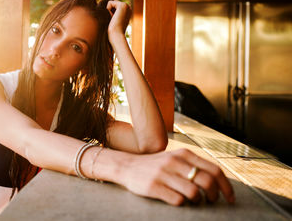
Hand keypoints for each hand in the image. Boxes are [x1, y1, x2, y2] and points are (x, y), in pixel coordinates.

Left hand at [106, 0, 131, 41]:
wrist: (116, 36)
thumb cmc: (113, 32)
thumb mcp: (112, 21)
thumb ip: (111, 13)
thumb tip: (105, 5)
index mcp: (127, 11)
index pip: (113, 6)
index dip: (109, 14)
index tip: (114, 22)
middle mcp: (128, 7)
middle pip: (111, 4)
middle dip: (109, 12)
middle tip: (113, 22)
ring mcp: (126, 5)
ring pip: (110, 3)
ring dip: (108, 12)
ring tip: (113, 20)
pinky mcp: (122, 5)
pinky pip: (110, 3)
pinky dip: (108, 10)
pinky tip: (112, 18)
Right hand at [120, 148, 234, 205]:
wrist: (127, 167)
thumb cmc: (156, 166)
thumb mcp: (175, 159)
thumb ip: (193, 165)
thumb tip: (218, 181)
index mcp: (183, 154)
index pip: (214, 169)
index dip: (226, 186)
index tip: (230, 198)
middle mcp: (175, 162)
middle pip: (207, 182)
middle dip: (214, 196)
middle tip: (211, 201)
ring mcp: (164, 174)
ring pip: (193, 193)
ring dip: (198, 201)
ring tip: (193, 202)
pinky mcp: (154, 186)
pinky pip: (177, 200)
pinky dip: (182, 204)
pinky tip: (178, 201)